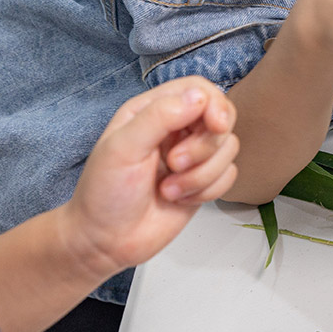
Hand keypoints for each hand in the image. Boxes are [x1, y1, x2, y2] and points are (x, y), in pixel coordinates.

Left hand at [62, 77, 238, 280]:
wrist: (104, 242)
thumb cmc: (104, 193)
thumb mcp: (123, 148)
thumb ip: (160, 117)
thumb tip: (200, 97)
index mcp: (152, 110)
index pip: (200, 89)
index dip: (215, 104)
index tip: (216, 126)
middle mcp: (176, 128)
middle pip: (222, 117)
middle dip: (205, 146)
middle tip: (175, 164)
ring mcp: (192, 156)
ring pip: (228, 148)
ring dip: (201, 174)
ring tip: (168, 189)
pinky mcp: (203, 181)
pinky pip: (229, 175)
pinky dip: (207, 190)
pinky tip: (179, 199)